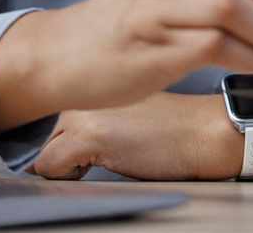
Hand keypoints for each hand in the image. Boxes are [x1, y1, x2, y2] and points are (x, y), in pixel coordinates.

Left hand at [26, 92, 242, 180]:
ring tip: (109, 155)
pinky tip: (103, 164)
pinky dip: (67, 176)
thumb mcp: (134, 107)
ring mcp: (83, 110)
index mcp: (99, 75)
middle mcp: (85, 88)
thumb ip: (101, 111)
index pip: (57, 111)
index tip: (88, 142)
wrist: (208, 132)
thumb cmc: (179, 125)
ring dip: (68, 161)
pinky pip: (49, 167)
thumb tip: (62, 141)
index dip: (69, 134)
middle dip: (67, 147)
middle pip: (48, 130)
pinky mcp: (87, 135)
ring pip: (45, 148)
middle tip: (105, 148)